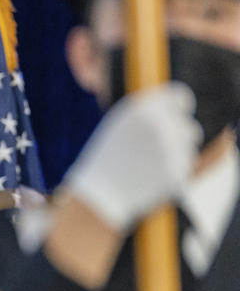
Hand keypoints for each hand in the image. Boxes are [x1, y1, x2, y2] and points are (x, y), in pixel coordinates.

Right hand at [64, 82, 201, 231]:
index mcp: (144, 110)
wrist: (102, 193)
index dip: (176, 109)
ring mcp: (171, 150)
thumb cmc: (110, 157)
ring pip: (189, 146)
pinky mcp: (178, 171)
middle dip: (176, 137)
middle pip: (188, 126)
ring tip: (148, 164)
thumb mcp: (122, 124)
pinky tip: (150, 176)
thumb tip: (183, 103)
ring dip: (176, 152)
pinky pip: (186, 164)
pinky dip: (172, 170)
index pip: (180, 97)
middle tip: (153, 151)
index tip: (171, 119)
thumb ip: (151, 110)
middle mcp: (160, 126)